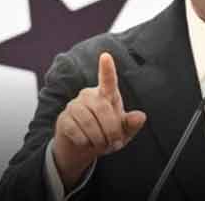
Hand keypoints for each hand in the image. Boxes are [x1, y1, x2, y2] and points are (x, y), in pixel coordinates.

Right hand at [53, 52, 146, 189]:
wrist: (82, 149)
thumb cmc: (106, 135)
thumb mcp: (123, 132)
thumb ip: (131, 124)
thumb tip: (141, 116)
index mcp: (106, 94)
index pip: (108, 80)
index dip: (107, 69)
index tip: (105, 56)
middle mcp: (89, 95)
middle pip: (103, 109)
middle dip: (111, 130)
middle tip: (114, 143)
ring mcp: (74, 105)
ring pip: (89, 122)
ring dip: (98, 139)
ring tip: (101, 144)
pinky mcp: (63, 118)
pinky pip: (76, 131)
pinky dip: (85, 142)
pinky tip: (86, 143)